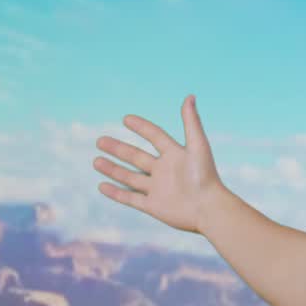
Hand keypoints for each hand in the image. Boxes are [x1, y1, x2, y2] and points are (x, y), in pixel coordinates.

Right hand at [93, 94, 225, 234]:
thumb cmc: (206, 176)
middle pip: (137, 157)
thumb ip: (192, 122)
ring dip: (113, 169)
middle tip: (100, 140)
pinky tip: (101, 186)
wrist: (209, 209)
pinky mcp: (153, 206)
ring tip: (96, 161)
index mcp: (176, 155)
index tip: (126, 118)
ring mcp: (158, 189)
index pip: (155, 136)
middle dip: (118, 149)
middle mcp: (165, 171)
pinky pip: (131, 198)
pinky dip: (116, 193)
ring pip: (130, 177)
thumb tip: (190, 96)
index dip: (142, 127)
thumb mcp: (198, 145)